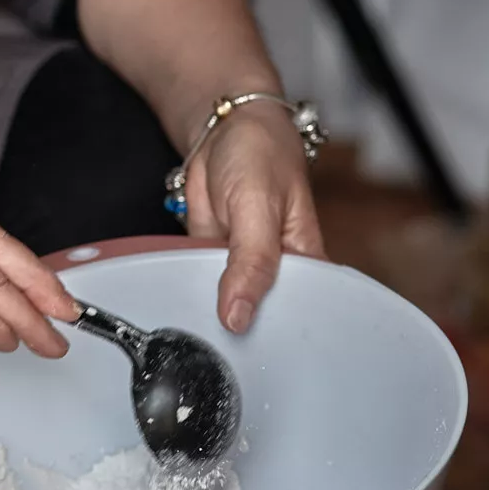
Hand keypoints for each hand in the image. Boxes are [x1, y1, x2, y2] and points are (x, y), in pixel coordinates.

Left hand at [181, 104, 323, 334]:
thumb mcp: (259, 207)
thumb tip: (238, 316)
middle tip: (223, 353)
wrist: (220, 129)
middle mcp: (276, 270)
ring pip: (225, 306)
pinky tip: (182, 310)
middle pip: (262, 317)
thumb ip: (251, 262)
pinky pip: (198, 286)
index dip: (281, 338)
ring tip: (199, 339)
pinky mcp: (209, 260)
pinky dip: (189, 293)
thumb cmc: (259, 153)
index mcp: (306, 262)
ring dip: (210, 316)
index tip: (259, 360)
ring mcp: (240, 267)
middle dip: (242, 332)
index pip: (302, 313)